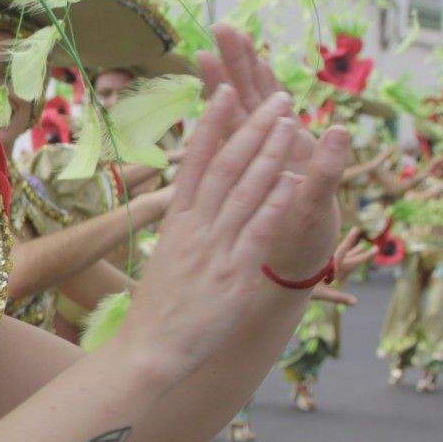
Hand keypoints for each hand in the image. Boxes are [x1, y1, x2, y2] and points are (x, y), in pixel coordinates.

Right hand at [118, 27, 349, 379]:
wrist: (147, 350)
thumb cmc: (157, 311)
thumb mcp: (166, 260)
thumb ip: (185, 232)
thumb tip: (191, 209)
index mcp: (177, 223)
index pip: (195, 162)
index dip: (212, 124)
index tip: (224, 91)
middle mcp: (194, 229)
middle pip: (225, 166)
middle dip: (252, 127)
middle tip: (277, 97)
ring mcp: (213, 250)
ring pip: (244, 190)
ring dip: (270, 153)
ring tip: (290, 122)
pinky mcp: (232, 276)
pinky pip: (258, 232)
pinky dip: (276, 203)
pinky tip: (294, 180)